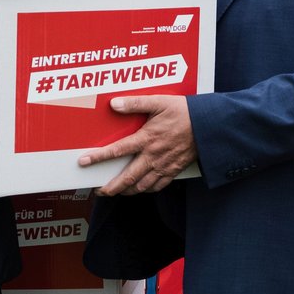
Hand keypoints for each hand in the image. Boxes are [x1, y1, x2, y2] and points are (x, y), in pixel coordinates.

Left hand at [78, 95, 196, 195]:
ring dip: (126, 191)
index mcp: (147, 139)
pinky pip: (157, 186)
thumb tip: (113, 104)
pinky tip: (140, 188)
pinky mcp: (174, 170)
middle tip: (98, 191)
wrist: (210, 126)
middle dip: (111, 187)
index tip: (83, 163)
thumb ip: (135, 104)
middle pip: (127, 177)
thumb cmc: (184, 112)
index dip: (98, 158)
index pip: (117, 150)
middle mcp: (153, 156)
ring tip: (116, 192)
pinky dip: (146, 190)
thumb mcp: (158, 102)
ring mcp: (164, 166)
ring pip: (141, 186)